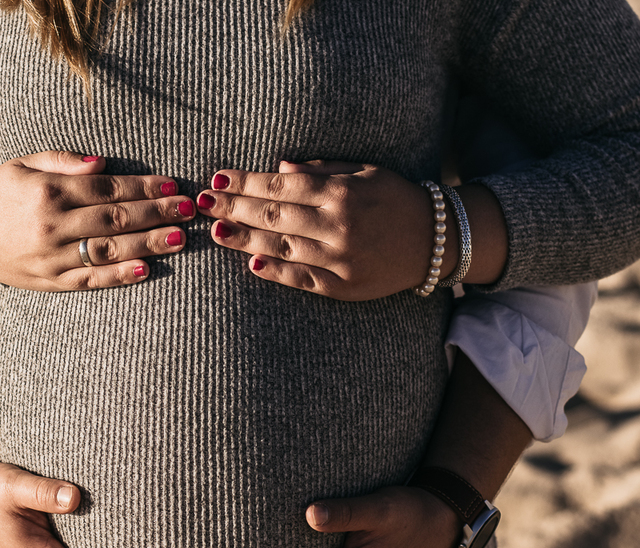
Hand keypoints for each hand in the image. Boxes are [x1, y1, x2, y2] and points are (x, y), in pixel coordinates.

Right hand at [0, 151, 196, 288]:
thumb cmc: (1, 193)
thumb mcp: (25, 164)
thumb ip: (65, 160)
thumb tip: (105, 163)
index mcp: (49, 191)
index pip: (108, 188)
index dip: (145, 187)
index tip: (174, 185)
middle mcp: (52, 225)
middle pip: (116, 219)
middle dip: (157, 213)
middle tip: (190, 210)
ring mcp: (52, 257)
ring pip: (109, 250)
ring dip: (148, 244)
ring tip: (180, 237)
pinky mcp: (51, 281)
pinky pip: (90, 279)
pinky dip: (119, 276)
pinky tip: (147, 269)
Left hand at [195, 160, 448, 300]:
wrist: (437, 240)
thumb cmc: (396, 198)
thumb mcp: (364, 173)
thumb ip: (320, 170)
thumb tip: (278, 170)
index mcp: (340, 193)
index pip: (280, 186)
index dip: (245, 183)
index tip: (217, 178)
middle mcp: (338, 225)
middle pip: (274, 216)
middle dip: (234, 208)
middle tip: (203, 203)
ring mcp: (340, 259)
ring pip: (281, 247)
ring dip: (244, 240)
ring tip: (216, 231)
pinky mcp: (343, 286)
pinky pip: (302, 279)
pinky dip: (276, 272)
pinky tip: (251, 263)